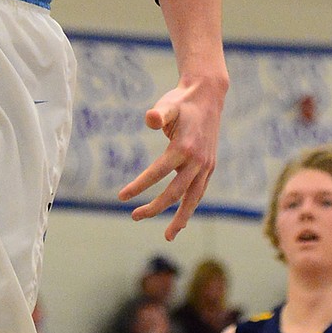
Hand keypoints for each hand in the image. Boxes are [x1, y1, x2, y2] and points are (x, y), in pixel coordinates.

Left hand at [119, 71, 224, 239]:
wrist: (209, 96)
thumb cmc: (182, 100)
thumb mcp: (168, 103)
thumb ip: (159, 113)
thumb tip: (149, 119)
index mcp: (184, 148)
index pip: (158, 173)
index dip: (139, 186)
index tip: (122, 196)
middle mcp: (197, 161)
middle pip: (175, 192)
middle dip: (155, 208)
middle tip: (134, 217)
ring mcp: (206, 166)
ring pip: (193, 199)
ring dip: (180, 218)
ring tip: (168, 236)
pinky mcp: (209, 167)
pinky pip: (199, 192)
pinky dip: (191, 207)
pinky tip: (181, 219)